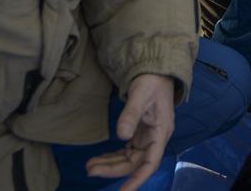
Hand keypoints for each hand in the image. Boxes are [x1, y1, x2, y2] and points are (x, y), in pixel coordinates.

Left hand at [86, 74, 174, 190]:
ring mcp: (147, 137)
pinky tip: (99, 158)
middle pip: (134, 163)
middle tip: (89, 169)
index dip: (137, 179)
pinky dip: (113, 156)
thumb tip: (121, 136)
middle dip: (113, 169)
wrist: (156, 71)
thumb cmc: (151, 82)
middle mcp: (155, 139)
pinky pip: (126, 151)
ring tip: (89, 166)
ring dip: (110, 164)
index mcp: (160, 133)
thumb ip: (130, 115)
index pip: (150, 162)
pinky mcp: (140, 134)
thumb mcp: (140, 95)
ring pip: (128, 159)